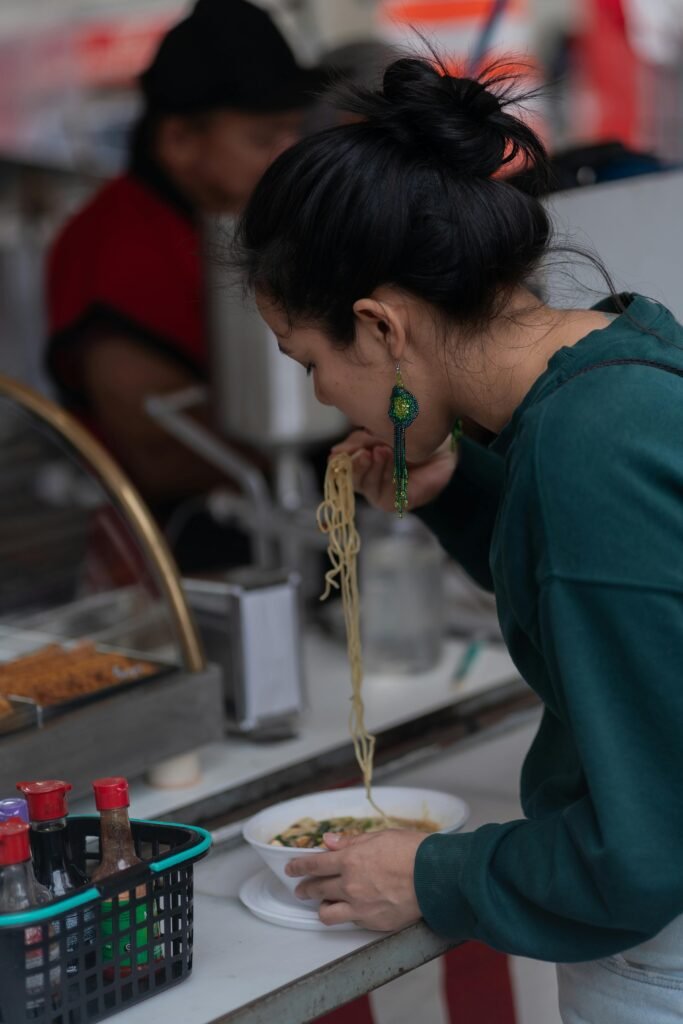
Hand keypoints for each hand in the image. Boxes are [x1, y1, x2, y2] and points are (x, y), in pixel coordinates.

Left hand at [285, 829, 425, 930]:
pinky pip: (351, 922)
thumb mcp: (379, 836)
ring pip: (327, 913)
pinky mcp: (373, 923)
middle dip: (305, 888)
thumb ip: (351, 842)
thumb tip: (329, 842)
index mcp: (350, 860)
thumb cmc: (412, 851)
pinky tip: (350, 910)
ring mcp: (361, 907)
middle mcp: (350, 885)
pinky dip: (347, 916)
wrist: (435, 876)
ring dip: (322, 907)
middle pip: (317, 889)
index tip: (291, 869)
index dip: (299, 867)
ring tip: (323, 904)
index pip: (314, 865)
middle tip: (301, 888)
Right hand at [331, 431, 455, 513]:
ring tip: (382, 451)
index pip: (341, 467)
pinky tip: (392, 458)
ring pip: (367, 485)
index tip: (339, 452)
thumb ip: (359, 442)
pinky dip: (387, 474)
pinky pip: (385, 492)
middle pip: (351, 479)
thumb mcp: (380, 431)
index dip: (339, 461)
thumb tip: (335, 453)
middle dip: (356, 465)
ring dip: (373, 468)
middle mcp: (369, 480)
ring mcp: (382, 492)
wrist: (443, 442)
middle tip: (364, 452)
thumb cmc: (413, 435)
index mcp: (362, 463)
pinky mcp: (397, 502)